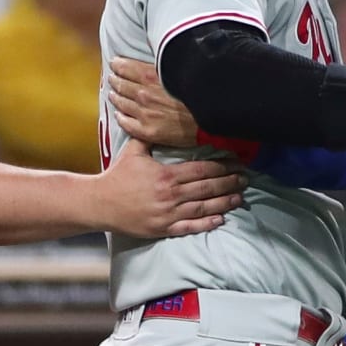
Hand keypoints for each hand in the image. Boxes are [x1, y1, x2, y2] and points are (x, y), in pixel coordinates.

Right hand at [96, 138, 243, 236]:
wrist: (100, 203)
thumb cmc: (118, 176)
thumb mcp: (134, 150)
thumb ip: (150, 135)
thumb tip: (160, 116)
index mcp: (166, 175)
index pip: (202, 169)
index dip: (222, 166)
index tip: (236, 163)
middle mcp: (170, 194)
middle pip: (207, 187)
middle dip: (229, 183)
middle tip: (245, 179)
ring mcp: (168, 213)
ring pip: (203, 207)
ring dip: (224, 202)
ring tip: (239, 197)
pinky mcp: (163, 228)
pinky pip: (190, 227)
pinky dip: (207, 223)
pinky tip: (221, 219)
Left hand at [109, 57, 198, 147]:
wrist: (210, 118)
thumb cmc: (198, 94)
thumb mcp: (179, 72)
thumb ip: (162, 68)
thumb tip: (153, 60)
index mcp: (151, 77)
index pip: (126, 67)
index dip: (118, 65)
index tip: (114, 63)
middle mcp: (144, 94)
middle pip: (121, 85)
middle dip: (115, 80)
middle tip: (112, 78)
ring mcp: (144, 113)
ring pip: (121, 103)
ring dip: (115, 97)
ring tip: (112, 94)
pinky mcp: (146, 130)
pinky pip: (125, 123)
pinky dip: (120, 117)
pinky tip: (119, 115)